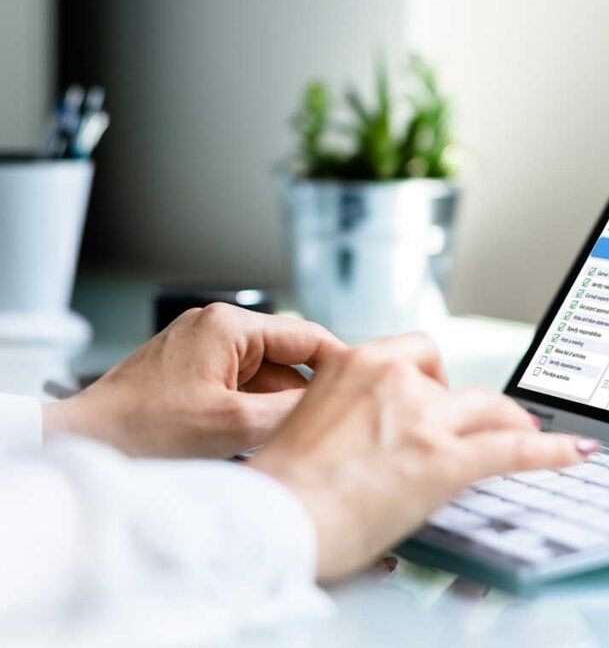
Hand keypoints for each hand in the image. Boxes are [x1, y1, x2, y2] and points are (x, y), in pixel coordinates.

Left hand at [43, 303, 343, 457]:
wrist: (83, 444)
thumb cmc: (143, 431)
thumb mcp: (233, 425)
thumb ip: (291, 409)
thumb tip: (333, 405)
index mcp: (229, 326)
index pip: (307, 336)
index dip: (340, 365)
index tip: (363, 391)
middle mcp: (216, 328)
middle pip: (287, 358)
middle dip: (302, 395)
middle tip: (323, 428)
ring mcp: (201, 349)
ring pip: (264, 377)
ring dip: (274, 408)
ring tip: (280, 442)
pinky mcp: (189, 371)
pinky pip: (239, 387)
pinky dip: (250, 413)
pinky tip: (250, 443)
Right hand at [249, 333, 597, 580]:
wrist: (273, 521)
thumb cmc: (279, 487)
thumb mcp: (307, 425)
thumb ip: (343, 413)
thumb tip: (366, 436)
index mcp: (354, 364)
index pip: (414, 351)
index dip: (433, 376)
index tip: (439, 393)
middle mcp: (394, 379)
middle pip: (454, 379)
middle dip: (466, 402)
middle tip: (469, 426)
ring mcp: (424, 418)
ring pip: (489, 408)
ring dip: (507, 423)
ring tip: (523, 435)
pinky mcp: (445, 460)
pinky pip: (513, 448)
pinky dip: (551, 450)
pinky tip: (576, 451)